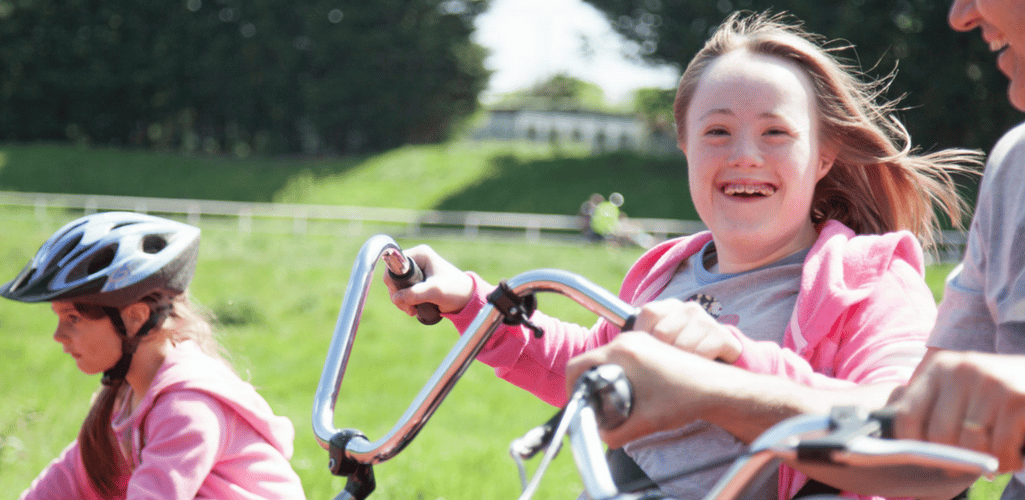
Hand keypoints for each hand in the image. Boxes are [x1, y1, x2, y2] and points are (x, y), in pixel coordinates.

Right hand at [383, 245, 473, 315]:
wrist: (467, 299)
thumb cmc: (456, 290)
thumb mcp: (435, 291)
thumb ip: (415, 294)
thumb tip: (396, 298)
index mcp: (420, 254)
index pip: (394, 265)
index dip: (394, 282)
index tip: (402, 297)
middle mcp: (416, 260)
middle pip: (393, 278)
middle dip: (398, 295)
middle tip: (409, 308)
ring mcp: (416, 271)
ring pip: (397, 287)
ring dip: (401, 301)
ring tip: (413, 310)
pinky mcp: (417, 282)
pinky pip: (403, 292)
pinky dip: (405, 301)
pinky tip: (414, 309)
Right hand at [564, 332, 728, 448]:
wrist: (715, 388)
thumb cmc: (685, 399)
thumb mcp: (644, 421)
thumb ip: (615, 432)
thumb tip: (600, 435)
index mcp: (623, 352)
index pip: (579, 365)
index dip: (572, 387)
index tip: (579, 403)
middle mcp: (629, 341)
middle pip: (592, 362)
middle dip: (591, 386)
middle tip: (599, 407)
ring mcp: (640, 341)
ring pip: (607, 360)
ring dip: (606, 380)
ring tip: (620, 401)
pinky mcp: (649, 346)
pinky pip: (623, 359)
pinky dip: (621, 375)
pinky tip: (635, 393)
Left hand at [633, 298, 741, 362]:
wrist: (717, 363)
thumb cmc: (678, 355)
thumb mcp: (658, 345)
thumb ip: (638, 344)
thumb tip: (608, 355)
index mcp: (667, 307)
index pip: (647, 314)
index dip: (644, 340)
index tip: (648, 356)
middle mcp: (688, 309)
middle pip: (662, 335)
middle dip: (661, 357)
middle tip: (668, 367)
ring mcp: (706, 321)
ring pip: (681, 348)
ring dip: (680, 366)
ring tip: (684, 369)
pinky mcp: (723, 336)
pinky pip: (701, 356)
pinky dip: (698, 367)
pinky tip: (700, 367)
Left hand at [889, 350, 1024, 472]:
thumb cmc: (996, 392)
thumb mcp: (962, 387)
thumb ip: (936, 407)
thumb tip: (909, 446)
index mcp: (939, 367)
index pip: (907, 413)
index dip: (913, 444)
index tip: (924, 459)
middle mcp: (960, 370)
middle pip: (938, 433)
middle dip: (951, 458)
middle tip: (962, 466)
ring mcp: (989, 381)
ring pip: (970, 443)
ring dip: (983, 461)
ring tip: (992, 457)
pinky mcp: (1016, 397)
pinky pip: (1000, 447)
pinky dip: (1006, 461)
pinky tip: (1011, 456)